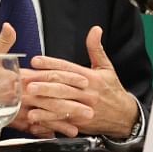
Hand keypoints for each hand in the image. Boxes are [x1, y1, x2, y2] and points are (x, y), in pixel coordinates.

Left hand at [24, 26, 139, 137]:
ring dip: (44, 102)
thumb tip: (95, 29)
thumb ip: (96, 49)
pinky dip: (49, 119)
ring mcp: (84, 108)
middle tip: (28, 81)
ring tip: (29, 99)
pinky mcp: (81, 122)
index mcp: (91, 77)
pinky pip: (63, 120)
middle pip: (63, 86)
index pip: (69, 68)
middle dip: (44, 83)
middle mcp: (87, 92)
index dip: (51, 63)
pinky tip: (36, 117)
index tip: (36, 61)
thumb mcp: (106, 68)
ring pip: (62, 104)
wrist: (124, 116)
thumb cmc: (112, 90)